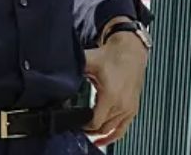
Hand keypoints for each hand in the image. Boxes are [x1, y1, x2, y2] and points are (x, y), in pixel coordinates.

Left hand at [83, 28, 147, 146]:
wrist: (131, 50)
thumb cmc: (113, 55)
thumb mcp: (89, 61)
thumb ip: (73, 69)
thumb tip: (57, 74)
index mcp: (110, 96)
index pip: (94, 122)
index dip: (82, 125)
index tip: (73, 121)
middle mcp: (121, 105)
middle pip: (102, 128)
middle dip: (89, 129)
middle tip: (76, 124)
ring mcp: (128, 108)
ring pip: (111, 130)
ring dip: (99, 132)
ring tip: (87, 132)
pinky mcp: (133, 109)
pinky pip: (122, 129)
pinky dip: (112, 136)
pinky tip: (102, 139)